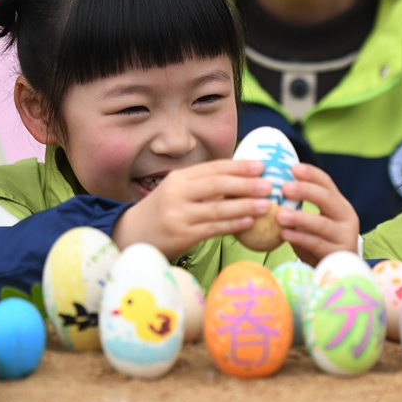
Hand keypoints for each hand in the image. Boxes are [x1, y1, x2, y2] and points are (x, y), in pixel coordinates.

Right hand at [111, 160, 271, 258]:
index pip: (214, 168)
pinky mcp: (182, 235)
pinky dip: (233, 224)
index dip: (239, 167)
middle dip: (246, 184)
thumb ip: (204, 185)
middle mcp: (177, 193)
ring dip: (245, 206)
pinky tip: (249, 222)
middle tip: (269, 185)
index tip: (261, 166)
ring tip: (266, 205)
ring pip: (218, 208)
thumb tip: (244, 180)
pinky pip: (213, 228)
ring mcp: (179, 214)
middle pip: (218, 185)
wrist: (132, 235)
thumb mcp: (178, 191)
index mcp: (179, 178)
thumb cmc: (163, 212)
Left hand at [276, 163, 358, 265]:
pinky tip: (284, 234)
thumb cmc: (317, 243)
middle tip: (284, 187)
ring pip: (322, 223)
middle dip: (306, 191)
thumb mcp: (311, 222)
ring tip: (279, 214)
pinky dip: (300, 238)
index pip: (327, 183)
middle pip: (327, 199)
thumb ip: (299, 207)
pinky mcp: (338, 254)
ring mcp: (345, 236)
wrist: (336, 274)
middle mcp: (346, 217)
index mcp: (339, 204)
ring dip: (299, 217)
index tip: (293, 168)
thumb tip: (269, 187)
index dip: (311, 174)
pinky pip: (317, 243)